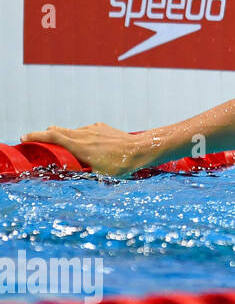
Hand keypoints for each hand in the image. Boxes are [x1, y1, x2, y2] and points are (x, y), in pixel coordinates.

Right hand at [21, 123, 147, 177]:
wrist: (140, 149)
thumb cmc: (120, 165)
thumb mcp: (98, 174)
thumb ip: (82, 173)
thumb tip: (70, 176)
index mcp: (79, 146)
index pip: (53, 136)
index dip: (37, 136)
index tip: (25, 137)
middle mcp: (84, 134)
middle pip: (58, 131)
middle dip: (46, 136)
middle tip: (38, 142)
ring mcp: (93, 129)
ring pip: (71, 131)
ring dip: (64, 137)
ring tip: (65, 149)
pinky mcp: (101, 126)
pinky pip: (85, 130)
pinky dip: (80, 136)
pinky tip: (87, 145)